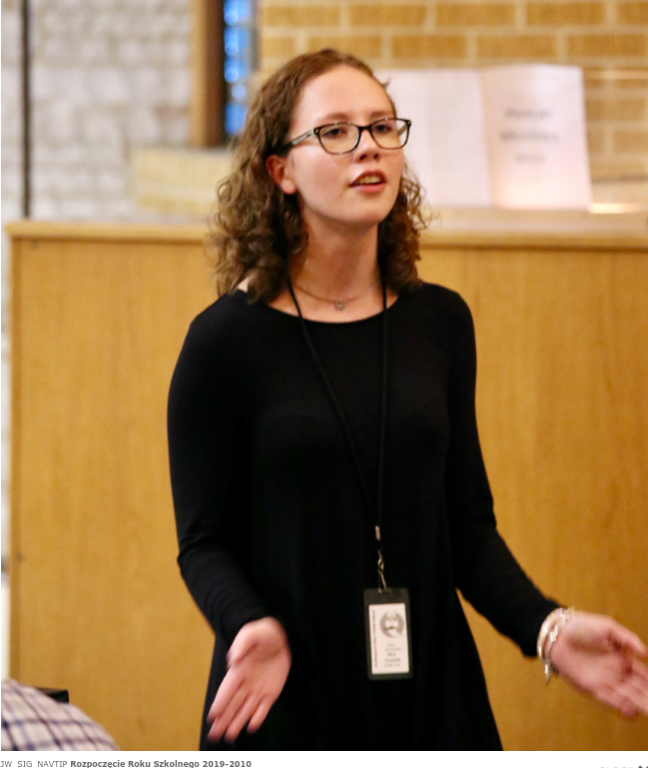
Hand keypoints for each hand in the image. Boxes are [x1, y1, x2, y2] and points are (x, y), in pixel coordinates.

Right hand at [207, 617, 290, 742]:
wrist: (278, 637)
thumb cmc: (261, 634)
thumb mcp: (251, 634)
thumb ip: (242, 644)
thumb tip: (234, 659)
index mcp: (238, 671)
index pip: (226, 689)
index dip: (220, 702)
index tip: (212, 715)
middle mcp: (246, 683)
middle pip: (232, 704)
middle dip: (223, 719)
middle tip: (213, 735)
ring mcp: (258, 689)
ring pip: (246, 709)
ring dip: (237, 722)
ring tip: (229, 737)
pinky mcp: (271, 692)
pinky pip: (263, 707)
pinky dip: (258, 717)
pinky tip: (251, 727)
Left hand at [549, 611, 647, 717]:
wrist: (558, 633)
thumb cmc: (582, 626)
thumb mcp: (608, 627)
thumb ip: (628, 639)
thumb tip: (646, 652)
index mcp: (622, 659)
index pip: (643, 675)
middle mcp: (616, 673)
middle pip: (638, 689)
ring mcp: (605, 681)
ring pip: (627, 698)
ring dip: (638, 704)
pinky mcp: (592, 688)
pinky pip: (610, 701)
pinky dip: (621, 708)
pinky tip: (633, 712)